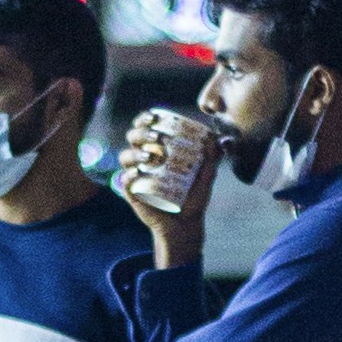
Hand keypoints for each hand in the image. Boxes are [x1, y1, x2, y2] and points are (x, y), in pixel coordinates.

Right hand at [119, 113, 213, 272]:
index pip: (146, 128)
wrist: (187, 224)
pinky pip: (124, 181)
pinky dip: (128, 175)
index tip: (154, 117)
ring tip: (150, 156)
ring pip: (125, 157)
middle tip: (156, 136)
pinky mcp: (132, 194)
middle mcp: (144, 160)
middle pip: (133, 138)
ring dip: (134, 152)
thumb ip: (213, 157)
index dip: (145, 118)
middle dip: (140, 132)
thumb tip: (216, 138)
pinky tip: (137, 173)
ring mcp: (136, 176)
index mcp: (158, 150)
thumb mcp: (207, 175)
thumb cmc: (194, 197)